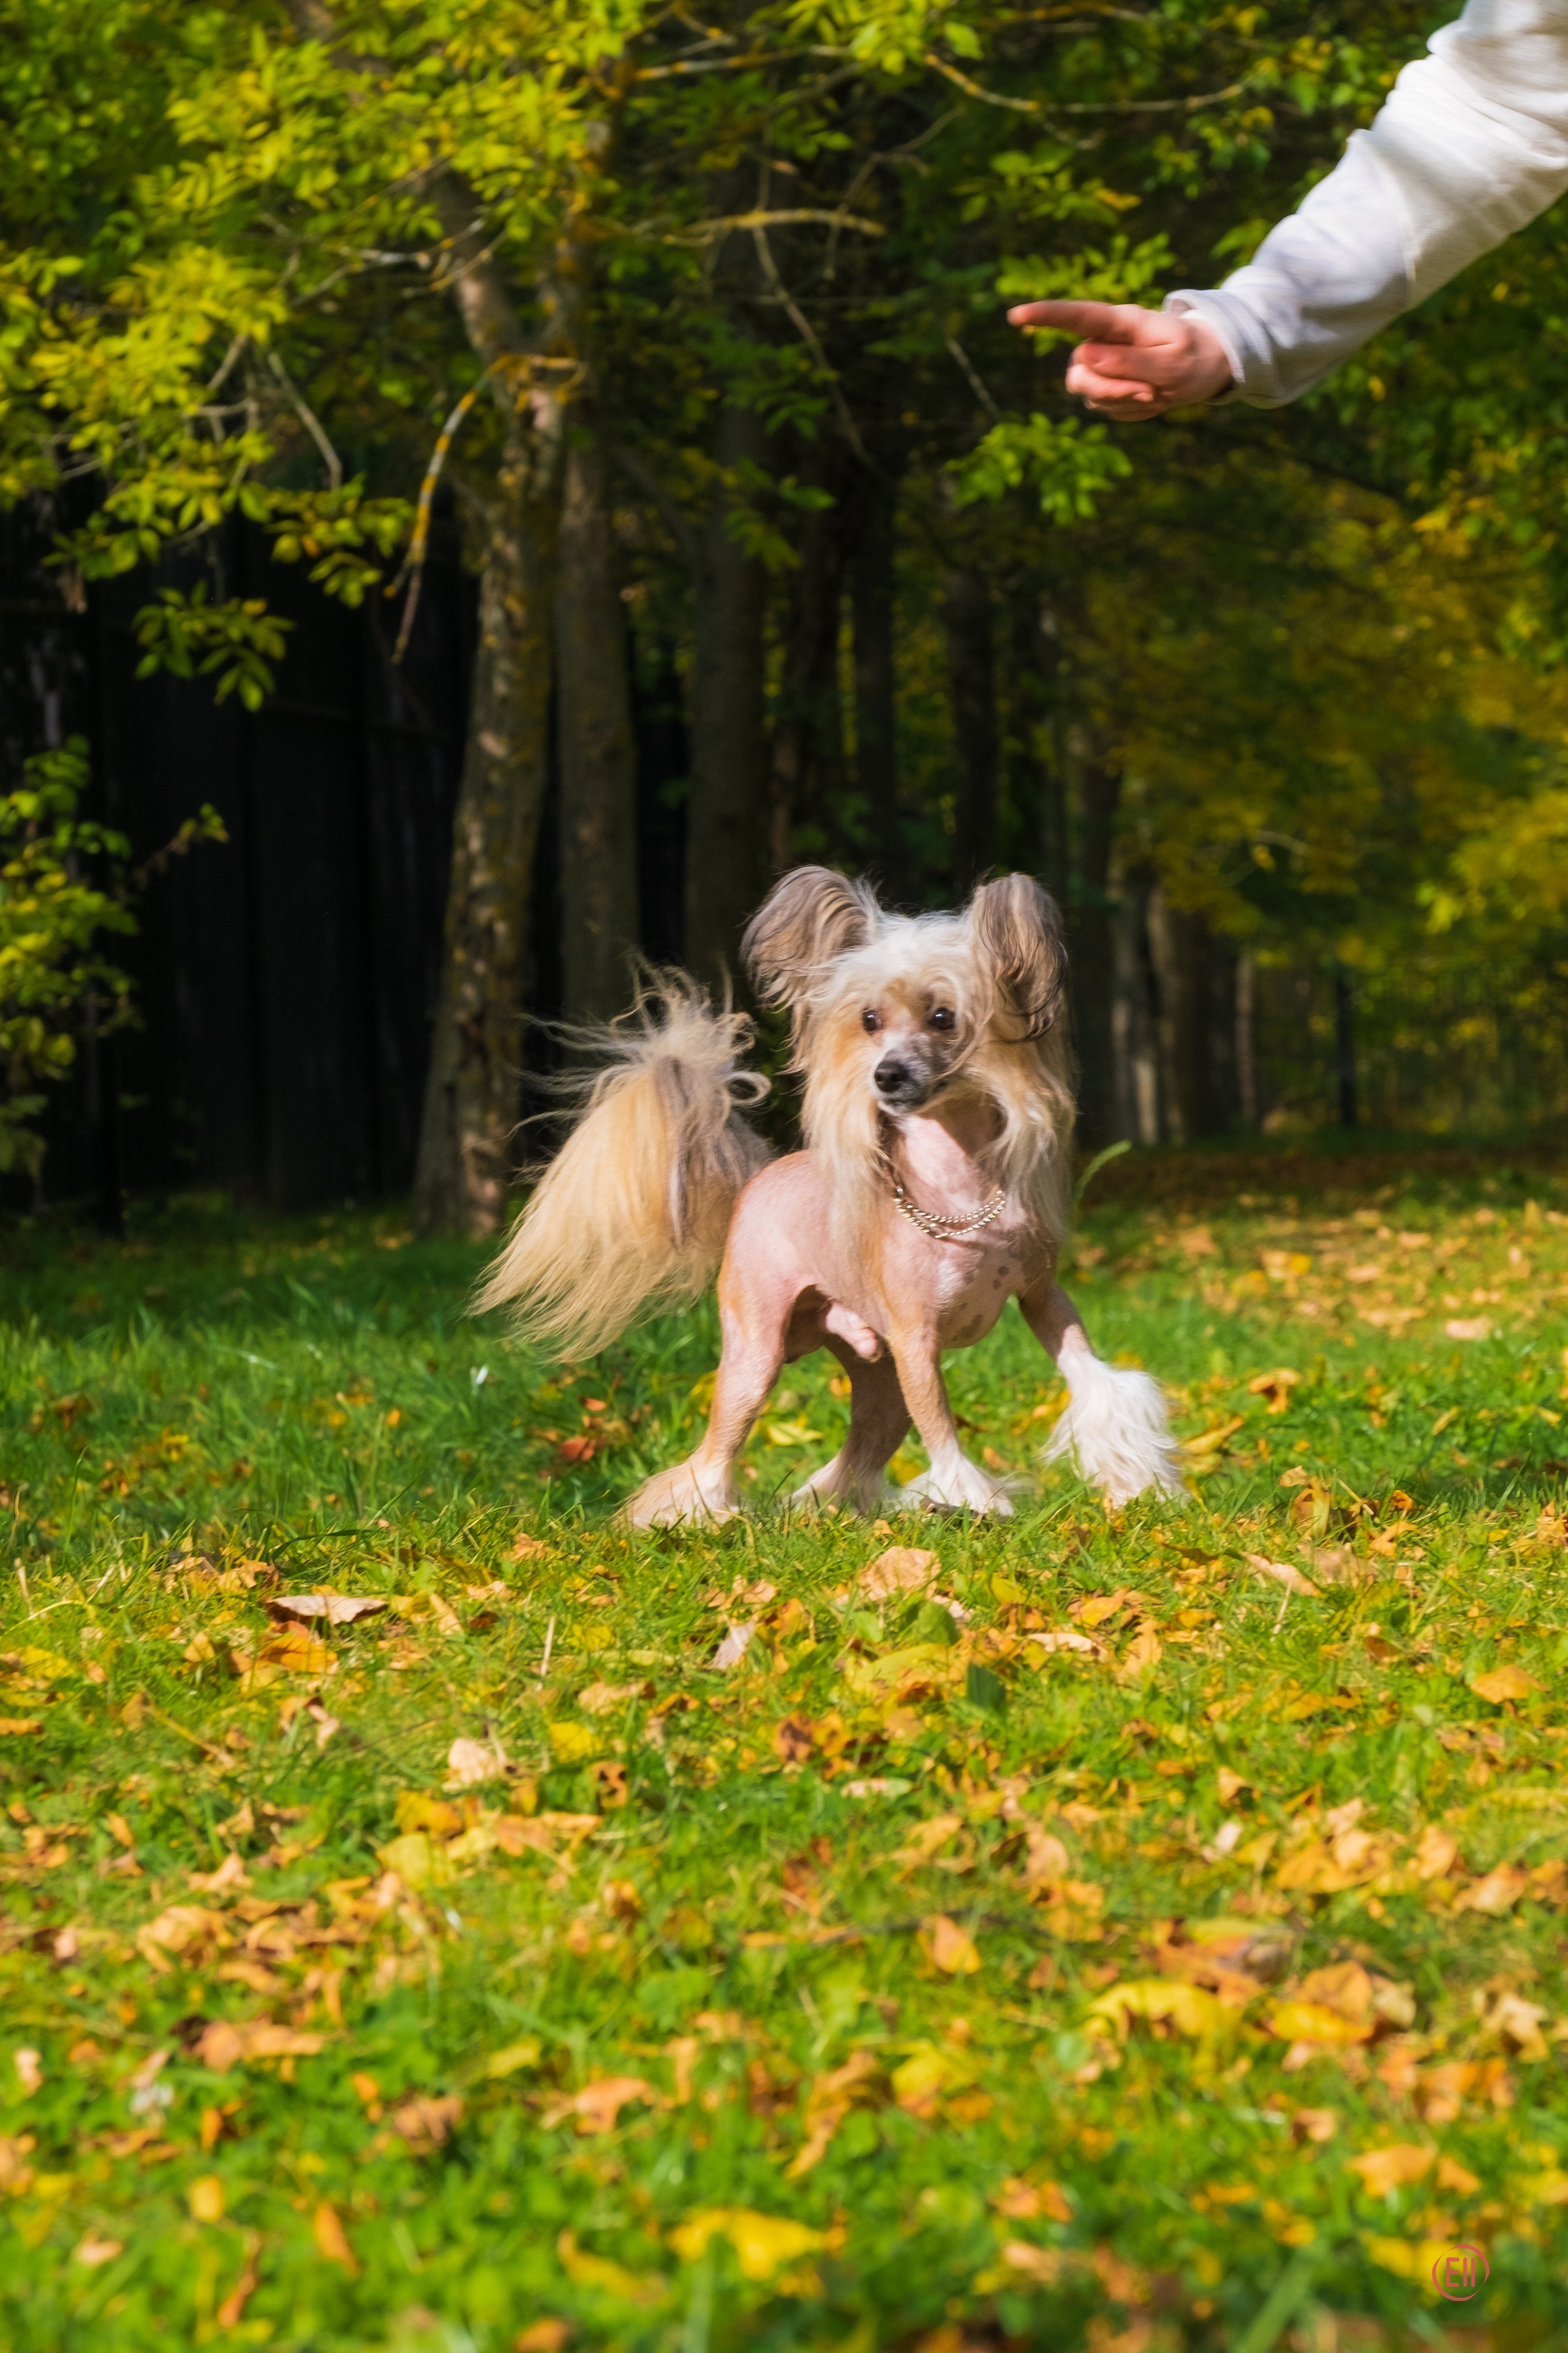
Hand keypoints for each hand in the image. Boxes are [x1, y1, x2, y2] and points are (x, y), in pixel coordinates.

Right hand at [1006, 299, 1233, 420]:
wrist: (1203, 367)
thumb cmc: (1192, 356)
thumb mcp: (1172, 360)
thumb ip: (1131, 360)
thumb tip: (1085, 355)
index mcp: (1119, 322)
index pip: (1077, 316)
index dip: (1045, 316)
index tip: (1016, 315)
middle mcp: (1100, 341)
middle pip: (1079, 371)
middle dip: (1111, 389)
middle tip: (1150, 393)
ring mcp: (1099, 367)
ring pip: (1089, 394)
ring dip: (1123, 401)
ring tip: (1155, 393)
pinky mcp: (1103, 390)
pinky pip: (1105, 408)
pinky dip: (1130, 410)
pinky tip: (1149, 398)